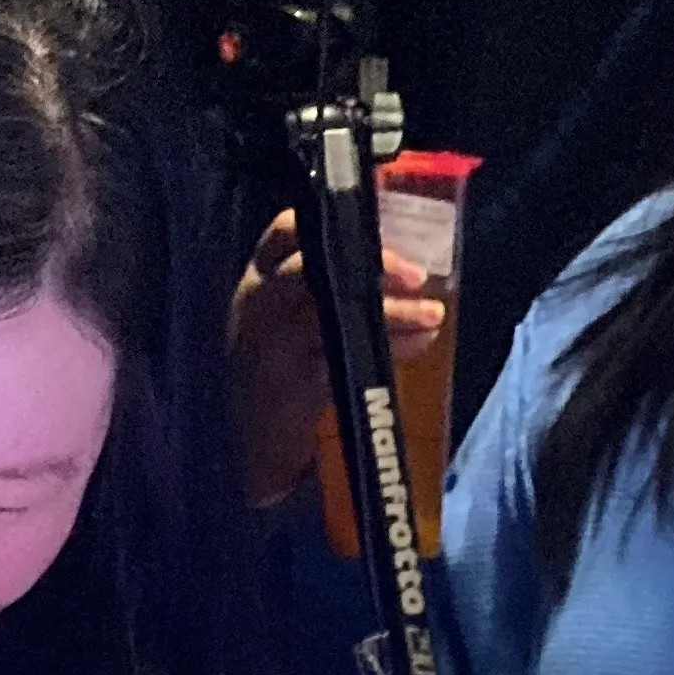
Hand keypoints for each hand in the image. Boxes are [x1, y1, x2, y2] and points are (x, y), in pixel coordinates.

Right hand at [228, 206, 447, 508]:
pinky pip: (348, 359)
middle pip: (313, 270)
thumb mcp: (285, 324)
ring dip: (392, 314)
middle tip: (418, 277)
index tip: (379, 235)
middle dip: (370, 268)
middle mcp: (259, 308)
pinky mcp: (293, 389)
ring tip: (433, 316)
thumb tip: (398, 276)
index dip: (333, 225)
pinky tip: (418, 343)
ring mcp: (273, 349)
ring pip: (333, 314)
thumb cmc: (273, 377)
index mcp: (256, 283)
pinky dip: (390, 349)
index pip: (285, 232)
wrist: (240, 449)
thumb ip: (325, 294)